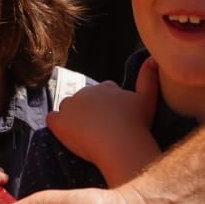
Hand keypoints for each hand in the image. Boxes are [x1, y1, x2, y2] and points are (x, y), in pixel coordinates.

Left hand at [47, 59, 160, 180]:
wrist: (121, 144)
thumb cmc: (137, 123)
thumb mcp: (148, 98)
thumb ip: (149, 77)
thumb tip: (152, 59)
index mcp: (105, 87)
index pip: (103, 92)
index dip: (108, 106)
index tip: (115, 118)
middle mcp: (85, 92)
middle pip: (84, 100)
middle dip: (89, 111)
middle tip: (100, 129)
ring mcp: (70, 106)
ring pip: (67, 108)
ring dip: (73, 117)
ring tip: (85, 133)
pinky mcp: (59, 122)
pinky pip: (52, 119)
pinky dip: (58, 125)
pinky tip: (66, 134)